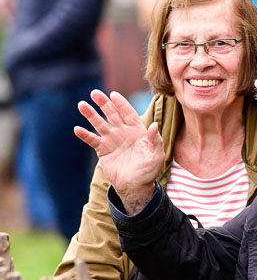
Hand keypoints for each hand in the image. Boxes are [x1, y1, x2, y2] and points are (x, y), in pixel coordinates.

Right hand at [75, 89, 164, 213]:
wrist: (135, 186)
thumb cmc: (148, 170)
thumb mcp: (156, 155)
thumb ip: (155, 140)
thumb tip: (154, 126)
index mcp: (137, 130)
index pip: (128, 113)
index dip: (121, 104)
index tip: (113, 95)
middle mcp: (123, 132)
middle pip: (112, 114)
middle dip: (103, 103)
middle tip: (94, 93)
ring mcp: (112, 140)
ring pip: (100, 124)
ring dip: (91, 115)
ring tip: (81, 105)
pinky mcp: (103, 151)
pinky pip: (93, 140)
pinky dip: (85, 135)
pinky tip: (77, 129)